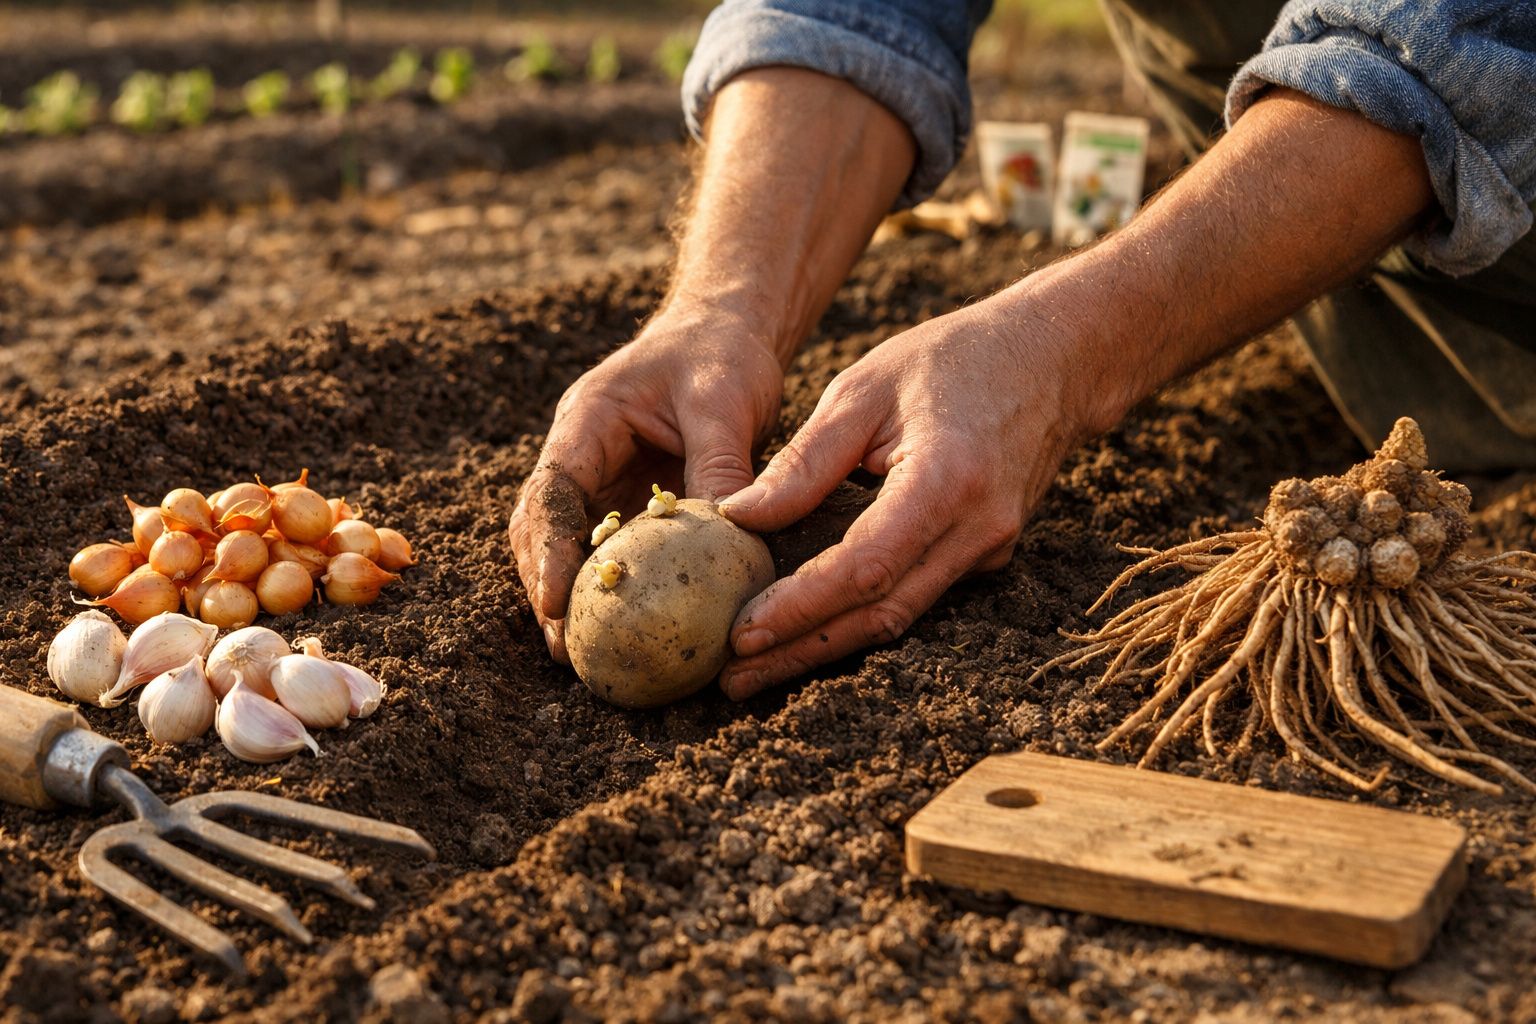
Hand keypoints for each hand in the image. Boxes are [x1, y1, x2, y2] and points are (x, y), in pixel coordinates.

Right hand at [509, 303, 784, 660]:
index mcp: (588, 420)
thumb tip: (729, 538)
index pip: (552, 491)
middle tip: (564, 647)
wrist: (727, 333)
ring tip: (580, 655)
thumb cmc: (722, 354)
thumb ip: (720, 464)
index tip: (554, 601)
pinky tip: (623, 629)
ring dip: (568, 594)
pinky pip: (606, 547)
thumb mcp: (725, 401)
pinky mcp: (625, 499)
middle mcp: (581, 453)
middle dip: (544, 587)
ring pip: (563, 543)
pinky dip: (607, 585)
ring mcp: (599, 478)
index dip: (546, 550)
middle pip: (539, 527)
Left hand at [716, 296, 1093, 698]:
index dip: (800, 609)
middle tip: (733, 678)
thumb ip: (804, 461)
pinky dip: (860, 614)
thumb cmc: (952, 358)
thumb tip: (738, 517)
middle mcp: (978, 528)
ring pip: (900, 616)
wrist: (1053, 357)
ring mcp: (991, 547)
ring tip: (758, 666)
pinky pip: (917, 595)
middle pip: (880, 614)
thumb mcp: (863, 389)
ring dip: (827, 646)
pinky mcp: (987, 553)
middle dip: (802, 651)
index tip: (741, 634)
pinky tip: (810, 625)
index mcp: (945, 480)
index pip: (864, 569)